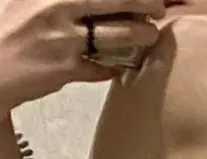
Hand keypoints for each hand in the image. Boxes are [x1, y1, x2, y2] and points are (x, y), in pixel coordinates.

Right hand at [0, 0, 165, 116]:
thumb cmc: (6, 29)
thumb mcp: (27, 1)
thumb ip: (62, 2)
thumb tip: (88, 5)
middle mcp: (56, 8)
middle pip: (111, 1)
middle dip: (141, 2)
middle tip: (157, 7)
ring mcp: (63, 40)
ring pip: (113, 35)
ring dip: (138, 35)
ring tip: (150, 35)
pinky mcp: (65, 69)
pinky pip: (100, 68)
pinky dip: (115, 66)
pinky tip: (125, 64)